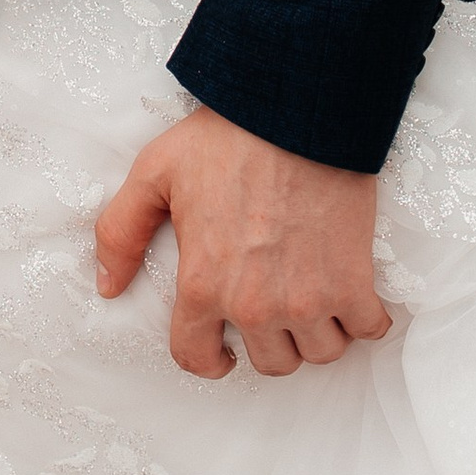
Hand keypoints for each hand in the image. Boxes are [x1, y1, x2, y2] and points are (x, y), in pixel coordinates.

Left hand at [95, 104, 390, 377]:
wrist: (296, 111)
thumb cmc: (226, 138)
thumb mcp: (153, 174)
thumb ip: (120, 233)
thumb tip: (108, 287)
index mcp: (203, 285)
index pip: (196, 357)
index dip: (207, 358)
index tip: (222, 353)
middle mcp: (254, 305)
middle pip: (271, 363)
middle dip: (269, 341)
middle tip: (271, 305)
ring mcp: (307, 300)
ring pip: (320, 353)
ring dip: (316, 331)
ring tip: (310, 297)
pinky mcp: (353, 282)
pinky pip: (367, 329)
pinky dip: (363, 317)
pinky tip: (351, 292)